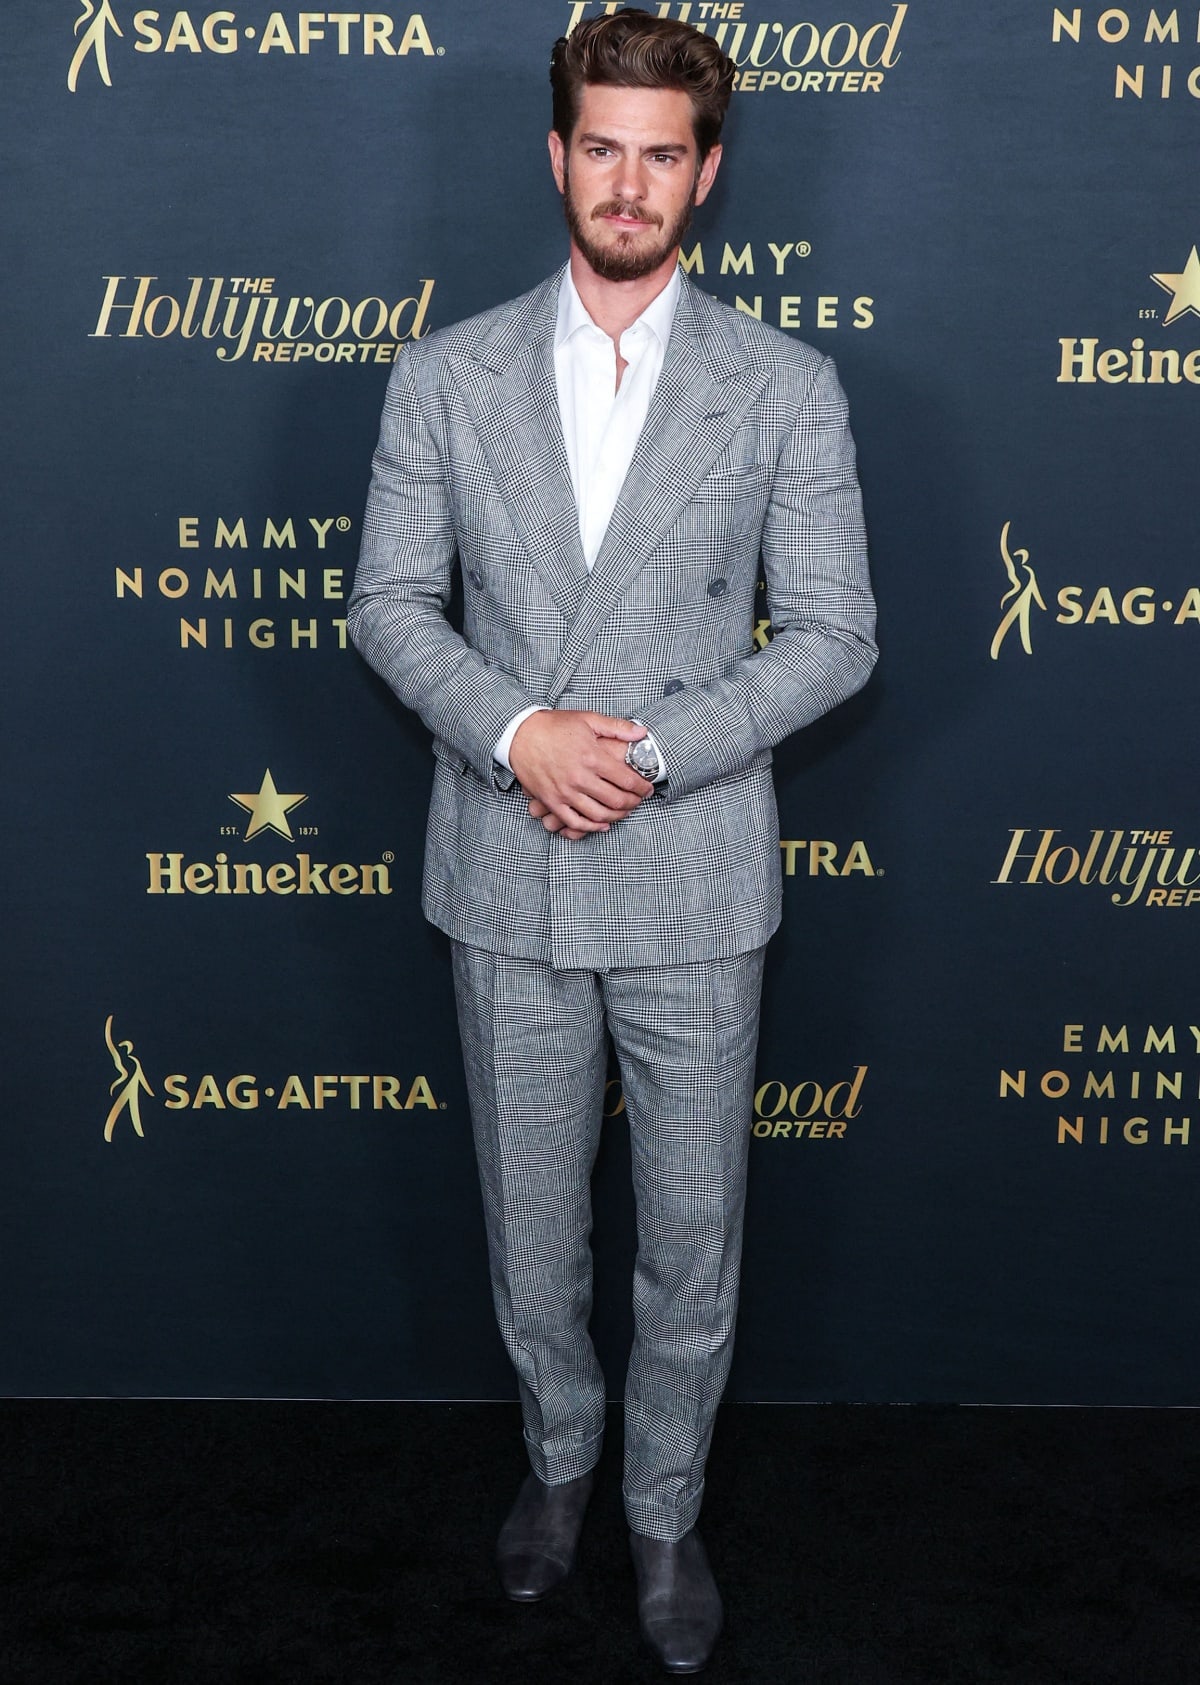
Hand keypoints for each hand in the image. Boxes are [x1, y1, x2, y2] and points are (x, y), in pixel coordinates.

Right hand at [510, 711, 651, 837]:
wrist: (520, 733)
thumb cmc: (554, 725)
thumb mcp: (587, 719)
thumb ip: (617, 728)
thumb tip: (642, 733)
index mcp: (592, 757)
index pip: (627, 780)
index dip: (642, 788)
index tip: (647, 789)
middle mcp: (580, 777)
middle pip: (616, 800)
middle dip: (633, 803)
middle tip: (638, 801)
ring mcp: (564, 792)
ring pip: (599, 814)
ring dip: (616, 816)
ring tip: (623, 812)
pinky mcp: (551, 801)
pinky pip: (574, 822)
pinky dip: (591, 827)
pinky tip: (601, 824)